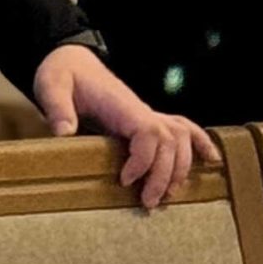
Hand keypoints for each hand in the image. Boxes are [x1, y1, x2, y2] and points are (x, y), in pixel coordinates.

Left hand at [32, 44, 217, 209]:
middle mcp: (141, 110)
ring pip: (181, 139)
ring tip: (164, 196)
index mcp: (121, 105)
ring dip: (179, 170)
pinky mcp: (147, 121)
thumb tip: (65, 132)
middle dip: (164, 175)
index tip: (124, 180)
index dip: (143, 160)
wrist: (72, 61)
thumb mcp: (51, 86)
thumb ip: (57, 108)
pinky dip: (200, 144)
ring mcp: (147, 114)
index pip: (149, 132)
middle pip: (171, 141)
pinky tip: (212, 160)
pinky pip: (183, 129)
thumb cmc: (63, 74)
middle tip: (147, 202)